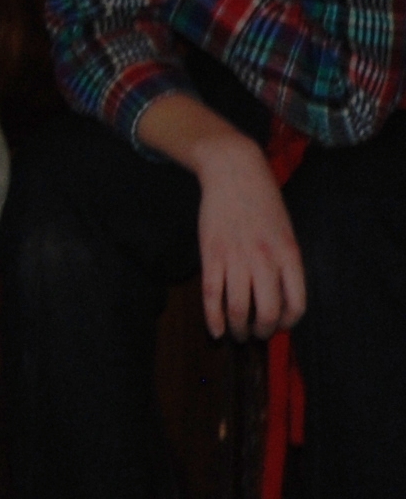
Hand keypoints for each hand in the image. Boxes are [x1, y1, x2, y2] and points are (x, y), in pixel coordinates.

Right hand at [192, 134, 308, 338]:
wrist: (233, 172)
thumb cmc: (262, 203)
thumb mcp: (286, 233)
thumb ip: (285, 263)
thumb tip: (279, 297)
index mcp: (289, 256)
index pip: (296, 305)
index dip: (287, 323)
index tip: (278, 325)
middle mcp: (265, 260)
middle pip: (267, 311)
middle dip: (261, 331)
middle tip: (255, 334)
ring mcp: (236, 257)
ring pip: (238, 307)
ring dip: (239, 329)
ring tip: (237, 334)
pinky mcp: (210, 253)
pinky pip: (212, 294)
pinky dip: (213, 318)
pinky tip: (215, 330)